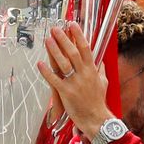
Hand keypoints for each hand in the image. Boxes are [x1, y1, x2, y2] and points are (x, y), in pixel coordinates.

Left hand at [37, 22, 112, 139]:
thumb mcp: (103, 82)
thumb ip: (100, 70)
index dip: (79, 35)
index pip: (85, 48)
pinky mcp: (66, 93)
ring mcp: (75, 83)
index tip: (72, 24)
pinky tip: (40, 64)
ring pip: (64, 64)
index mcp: (92, 70)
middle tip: (55, 29)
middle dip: (64, 39)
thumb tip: (100, 61)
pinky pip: (55, 80)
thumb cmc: (98, 101)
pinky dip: (47, 72)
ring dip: (55, 51)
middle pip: (73, 52)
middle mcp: (84, 74)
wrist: (96, 119)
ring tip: (48, 40)